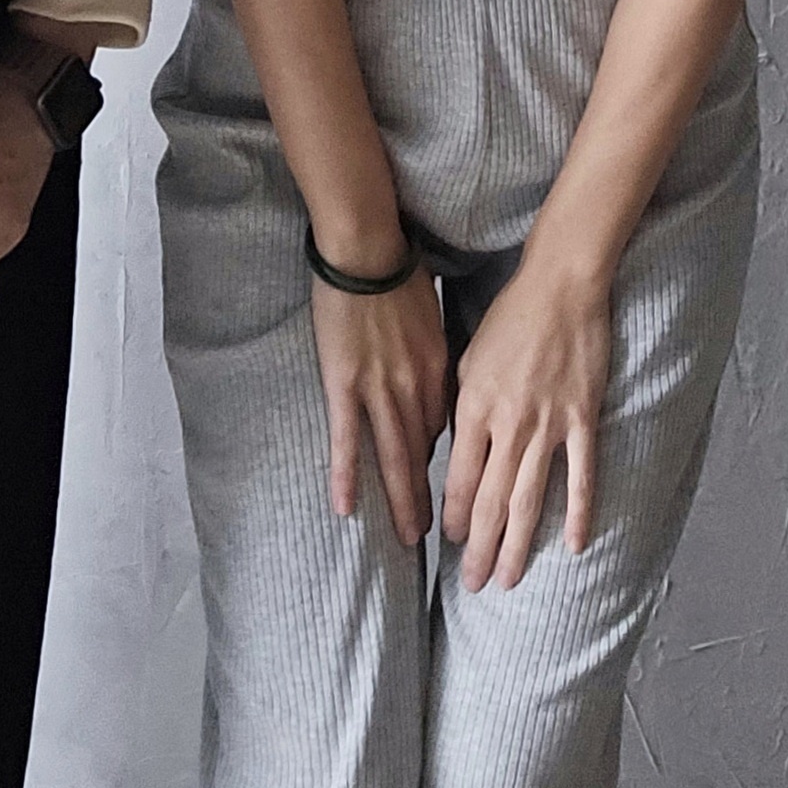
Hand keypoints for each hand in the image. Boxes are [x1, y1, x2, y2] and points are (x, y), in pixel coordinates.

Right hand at [312, 265, 447, 547]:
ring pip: (393, 455)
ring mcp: (378, 389)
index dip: (439, 459)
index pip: (442, 427)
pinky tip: (346, 507)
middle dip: (430, 496)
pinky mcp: (343, 385)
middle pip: (424, 452)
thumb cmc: (398, 274)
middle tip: (437, 537)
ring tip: (409, 537)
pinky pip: (346, 438)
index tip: (444, 487)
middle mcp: (414, 386)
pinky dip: (347, 475)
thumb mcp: (430, 316)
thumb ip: (432, 353)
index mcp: (437, 369)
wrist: (366, 250)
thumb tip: (431, 377)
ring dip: (401, 499)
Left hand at [441, 251, 612, 592]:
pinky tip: (575, 545)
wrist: (560, 285)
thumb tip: (458, 451)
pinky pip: (581, 475)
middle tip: (475, 585)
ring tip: (510, 580)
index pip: (459, 479)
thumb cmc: (510, 317)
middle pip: (492, 501)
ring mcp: (549, 424)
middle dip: (481, 548)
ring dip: (519, 544)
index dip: (454, 517)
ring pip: (530, 498)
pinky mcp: (583, 418)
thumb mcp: (468, 358)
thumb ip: (462, 407)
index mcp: (474, 407)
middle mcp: (509, 423)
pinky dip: (579, 512)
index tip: (451, 544)